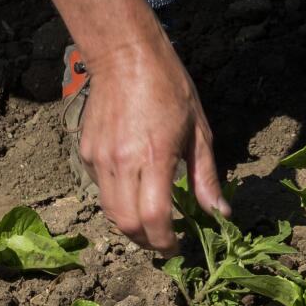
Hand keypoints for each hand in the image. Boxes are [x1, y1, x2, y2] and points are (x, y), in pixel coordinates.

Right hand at [77, 32, 226, 253]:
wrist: (125, 56)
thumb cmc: (170, 89)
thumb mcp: (199, 132)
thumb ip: (206, 177)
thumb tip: (219, 214)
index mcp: (155, 158)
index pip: (154, 219)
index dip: (165, 242)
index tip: (177, 248)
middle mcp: (122, 162)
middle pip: (127, 223)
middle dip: (146, 241)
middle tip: (164, 241)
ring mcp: (99, 158)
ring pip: (109, 211)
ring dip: (130, 225)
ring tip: (151, 222)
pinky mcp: (86, 152)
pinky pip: (100, 189)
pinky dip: (117, 200)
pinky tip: (134, 190)